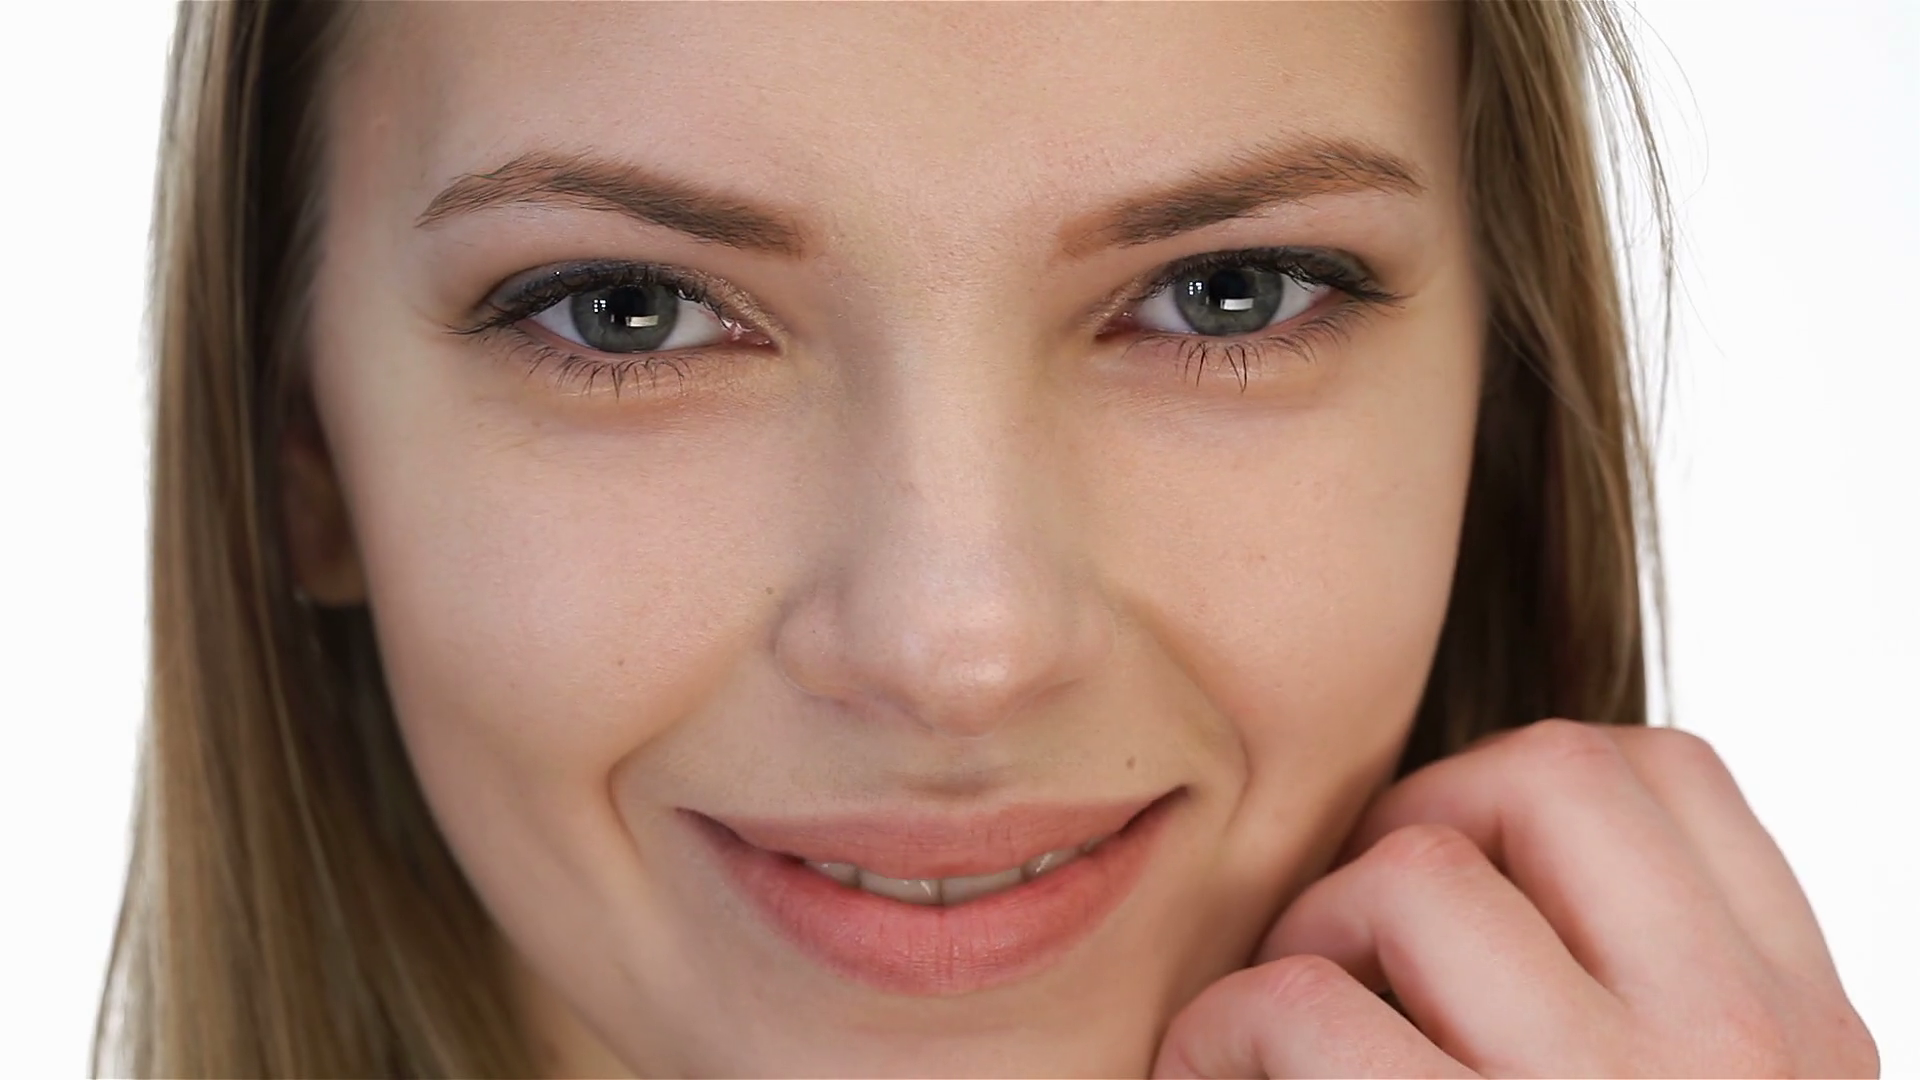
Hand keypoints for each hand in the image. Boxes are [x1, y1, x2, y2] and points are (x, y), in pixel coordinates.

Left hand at [1153, 720, 1878, 1077]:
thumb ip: (1644, 989)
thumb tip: (1459, 852)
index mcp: (1802, 1035)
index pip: (1669, 777)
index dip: (1523, 791)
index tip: (1458, 871)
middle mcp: (1737, 1058)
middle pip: (1541, 773)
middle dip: (1410, 827)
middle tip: (1349, 932)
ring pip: (1412, 876)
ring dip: (1308, 936)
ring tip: (1276, 1020)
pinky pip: (1303, 1006)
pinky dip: (1223, 1030)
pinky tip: (1210, 1074)